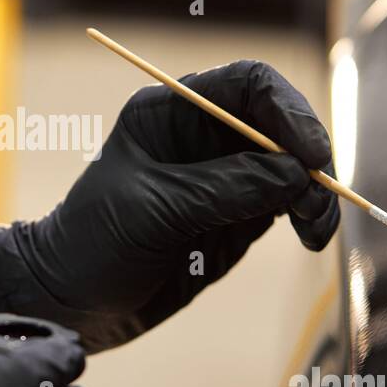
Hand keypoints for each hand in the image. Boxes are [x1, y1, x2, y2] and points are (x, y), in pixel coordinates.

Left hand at [0, 60, 339, 351]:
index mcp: (173, 111)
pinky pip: (289, 204)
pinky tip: (312, 236)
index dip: (287, 109)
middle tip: (316, 198)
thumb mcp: (154, 211)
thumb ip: (223, 190)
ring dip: (316, 192)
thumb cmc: (93, 241)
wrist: (70, 300)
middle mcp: (206, 136)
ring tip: (314, 228)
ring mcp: (227, 176)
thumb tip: (293, 175)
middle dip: (308, 156)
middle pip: (282, 124)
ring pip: (294, 167)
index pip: (249, 85)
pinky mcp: (240, 215)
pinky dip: (310, 216)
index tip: (309, 153)